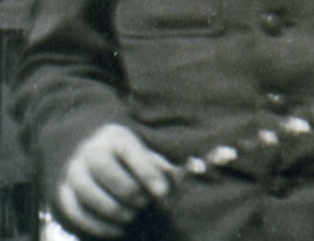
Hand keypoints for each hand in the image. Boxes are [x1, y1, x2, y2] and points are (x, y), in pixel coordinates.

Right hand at [56, 123, 177, 237]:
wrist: (87, 149)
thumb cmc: (130, 157)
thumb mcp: (148, 153)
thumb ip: (169, 166)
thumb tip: (197, 169)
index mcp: (117, 138)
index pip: (134, 155)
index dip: (150, 176)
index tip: (162, 194)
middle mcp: (91, 152)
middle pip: (113, 178)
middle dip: (134, 196)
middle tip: (145, 204)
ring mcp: (73, 172)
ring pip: (93, 198)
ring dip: (117, 213)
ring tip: (132, 215)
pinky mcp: (61, 192)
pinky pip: (76, 214)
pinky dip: (98, 226)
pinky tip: (117, 229)